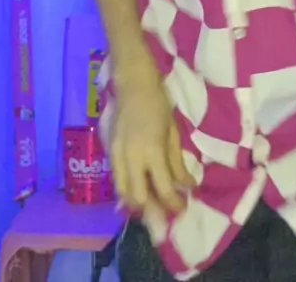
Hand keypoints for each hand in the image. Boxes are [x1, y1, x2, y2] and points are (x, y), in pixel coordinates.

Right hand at [111, 65, 195, 220]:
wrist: (133, 83)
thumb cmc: (158, 103)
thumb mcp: (173, 132)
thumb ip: (177, 162)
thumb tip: (187, 185)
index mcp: (151, 151)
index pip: (163, 189)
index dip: (174, 203)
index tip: (183, 208)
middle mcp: (131, 158)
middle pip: (138, 198)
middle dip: (153, 210)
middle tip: (166, 211)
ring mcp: (116, 155)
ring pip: (122, 192)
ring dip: (137, 203)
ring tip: (151, 204)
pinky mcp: (109, 151)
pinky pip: (116, 179)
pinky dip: (126, 189)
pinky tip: (137, 189)